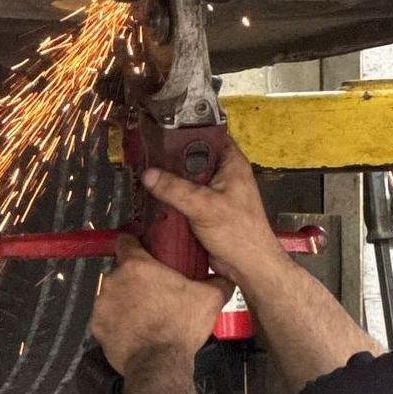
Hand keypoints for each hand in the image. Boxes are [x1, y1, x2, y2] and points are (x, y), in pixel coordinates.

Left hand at [89, 235, 232, 374]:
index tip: (144, 253)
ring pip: (113, 295)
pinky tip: (134, 332)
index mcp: (136, 266)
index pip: (125, 241)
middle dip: (134, 280)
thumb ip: (218, 282)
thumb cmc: (181, 326)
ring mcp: (102, 305)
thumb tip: (225, 278)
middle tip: (154, 293)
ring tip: (145, 316)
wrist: (159, 364)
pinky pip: (107, 319)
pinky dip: (117, 323)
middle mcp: (113, 280)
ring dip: (125, 301)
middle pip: (121, 271)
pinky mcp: (97, 327)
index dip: (135, 244)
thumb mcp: (210, 299)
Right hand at [140, 140, 287, 286]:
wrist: (247, 267)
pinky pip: (184, 198)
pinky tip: (153, 196)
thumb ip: (175, 189)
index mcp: (232, 164)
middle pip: (193, 157)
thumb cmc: (240, 234)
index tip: (164, 127)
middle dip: (172, 157)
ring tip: (145, 172)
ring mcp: (214, 193)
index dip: (188, 129)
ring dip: (169, 179)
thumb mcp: (204, 206)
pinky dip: (171, 198)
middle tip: (147, 152)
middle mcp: (224, 175)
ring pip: (186, 179)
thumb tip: (150, 175)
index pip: (210, 134)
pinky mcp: (204, 210)